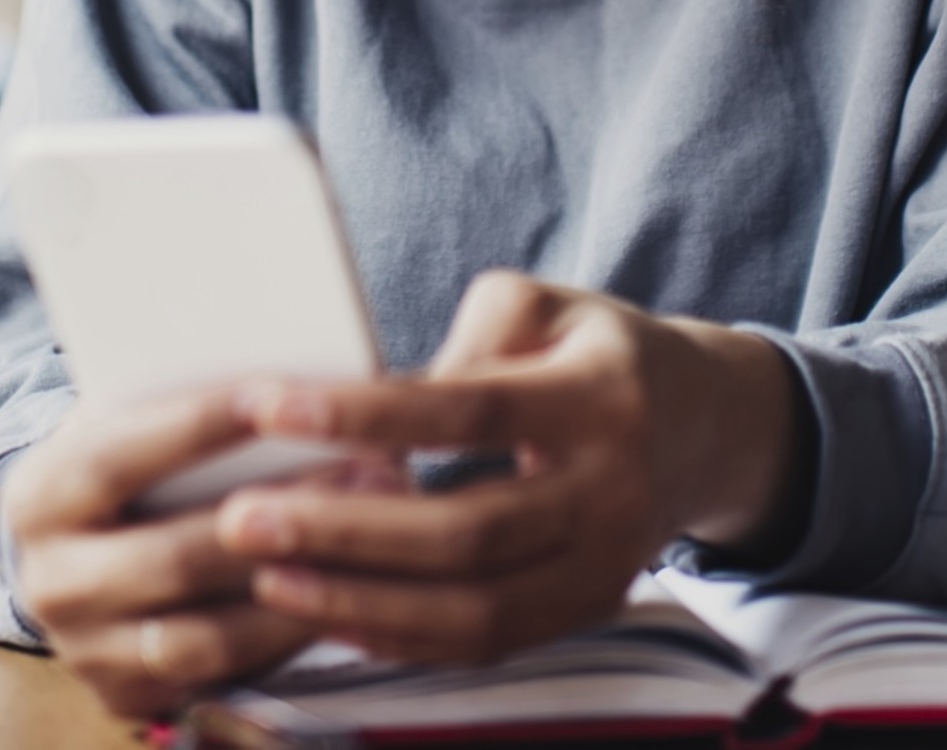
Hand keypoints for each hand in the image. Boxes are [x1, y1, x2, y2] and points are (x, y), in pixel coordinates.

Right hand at [3, 386, 399, 716]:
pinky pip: (226, 676)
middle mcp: (49, 584)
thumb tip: (285, 375)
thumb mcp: (129, 413)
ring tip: (377, 526)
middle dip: (282, 513)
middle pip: (173, 557)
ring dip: (303, 581)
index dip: (199, 426)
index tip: (277, 393)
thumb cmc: (133, 452)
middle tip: (369, 466)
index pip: (118, 458)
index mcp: (39, 496)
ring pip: (207, 634)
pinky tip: (351, 583)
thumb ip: (178, 394)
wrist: (79, 544)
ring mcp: (86, 653)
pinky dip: (292, 629)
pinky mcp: (130, 698)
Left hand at [213, 271, 801, 665]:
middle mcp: (609, 489)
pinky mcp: (588, 610)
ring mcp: (606, 564)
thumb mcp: (545, 304)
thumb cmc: (596, 347)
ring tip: (265, 575)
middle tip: (241, 517)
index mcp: (598, 395)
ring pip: (474, 610)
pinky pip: (485, 641)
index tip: (268, 404)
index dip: (365, 413)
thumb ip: (464, 340)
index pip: (468, 411)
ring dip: (359, 601)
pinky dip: (400, 636)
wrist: (705, 423)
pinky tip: (326, 610)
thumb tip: (376, 406)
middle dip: (343, 530)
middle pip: (467, 532)